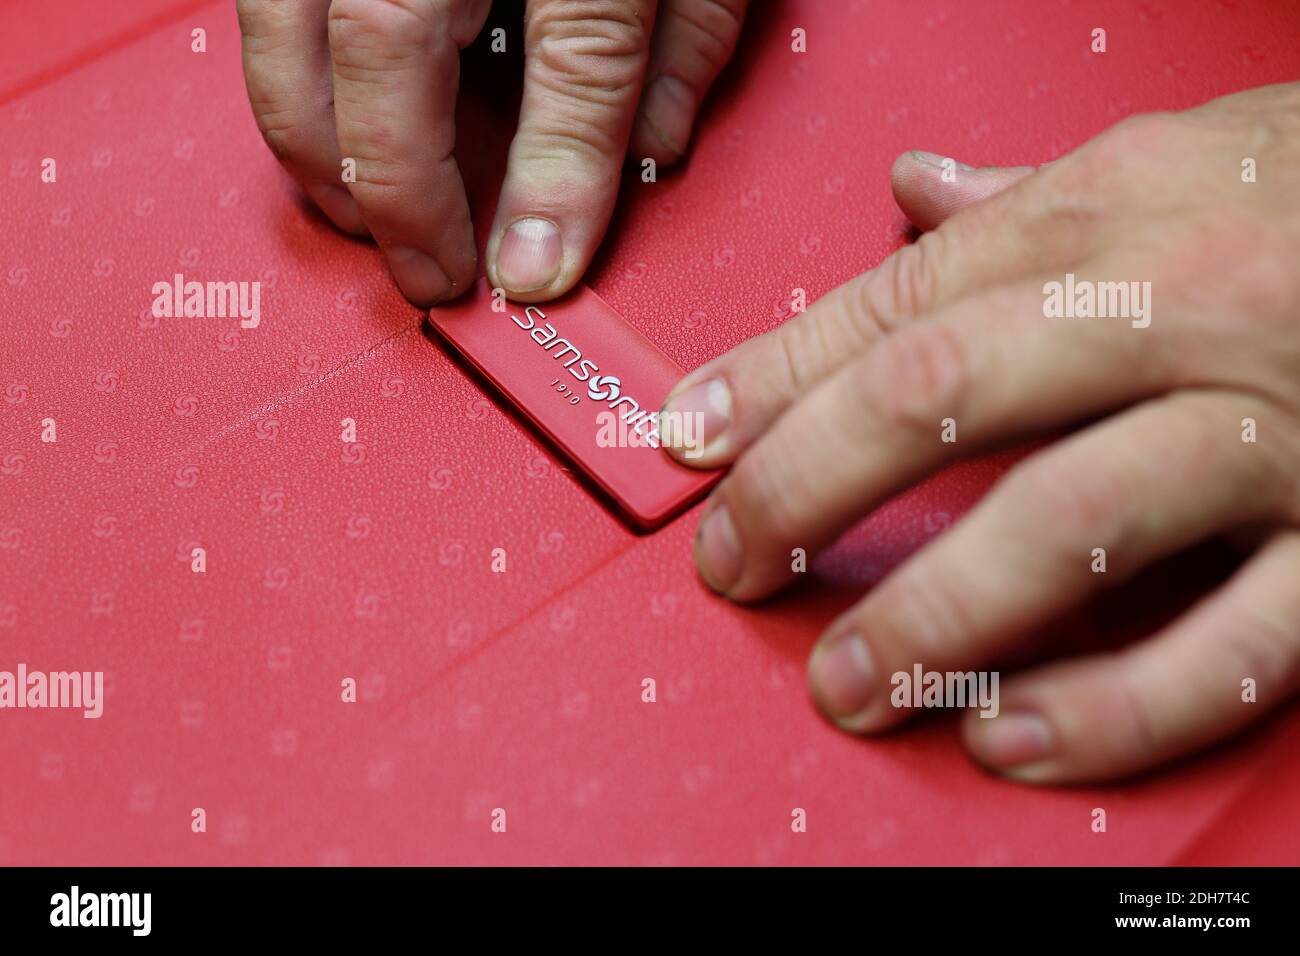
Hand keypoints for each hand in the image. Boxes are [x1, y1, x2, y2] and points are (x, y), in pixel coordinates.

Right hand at [237, 0, 747, 304]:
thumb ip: (683, 36)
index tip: (534, 269)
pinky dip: (287, 74)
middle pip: (379, 48)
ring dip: (316, 146)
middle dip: (392, 189)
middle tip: (430, 269)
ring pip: (284, 27)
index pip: (573, 54)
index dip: (551, 177)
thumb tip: (649, 152)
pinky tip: (334, 124)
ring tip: (366, 216)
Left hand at [660, 82, 1299, 783]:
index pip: (900, 297)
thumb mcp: (1181, 154)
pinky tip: (1014, 740)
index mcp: (1121, 212)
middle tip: (728, 560)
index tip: (686, 436)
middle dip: (806, 483)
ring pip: (1071, 521)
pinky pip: (1232, 643)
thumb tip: (908, 193)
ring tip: (848, 682)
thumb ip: (1033, 197)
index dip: (771, 373)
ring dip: (936, 616)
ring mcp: (1274, 430)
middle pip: (944, 391)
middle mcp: (1185, 309)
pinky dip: (1116, 706)